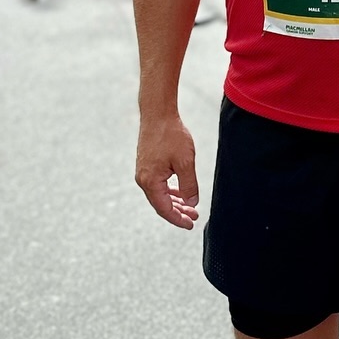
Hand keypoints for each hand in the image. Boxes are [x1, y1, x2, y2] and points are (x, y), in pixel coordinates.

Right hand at [135, 114, 199, 229]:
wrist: (158, 114)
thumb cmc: (171, 135)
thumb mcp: (185, 162)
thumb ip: (189, 185)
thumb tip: (192, 203)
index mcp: (150, 181)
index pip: (164, 209)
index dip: (178, 219)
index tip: (191, 224)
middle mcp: (143, 179)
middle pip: (161, 204)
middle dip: (178, 212)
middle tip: (195, 217)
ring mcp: (143, 172)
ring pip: (160, 195)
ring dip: (175, 202)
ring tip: (191, 207)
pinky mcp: (146, 165)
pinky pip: (158, 185)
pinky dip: (170, 191)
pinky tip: (180, 193)